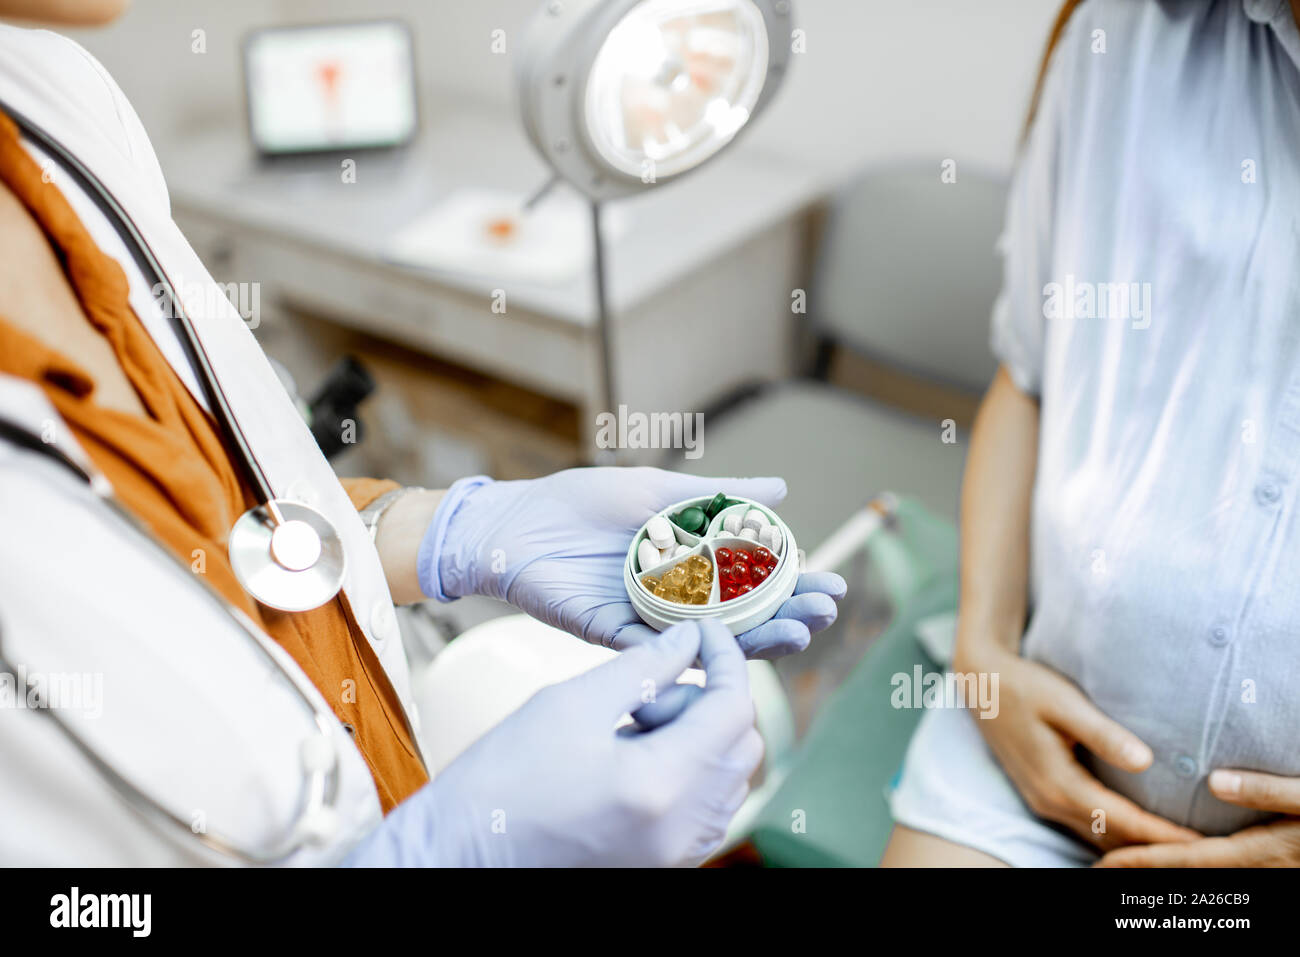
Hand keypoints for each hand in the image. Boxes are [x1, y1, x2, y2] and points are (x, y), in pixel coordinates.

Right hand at [345, 619, 762, 866]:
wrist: (458, 853)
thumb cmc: (501, 780)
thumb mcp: (569, 704)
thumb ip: (641, 668)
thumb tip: (688, 640)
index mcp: (661, 786)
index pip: (733, 710)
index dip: (726, 660)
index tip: (704, 632)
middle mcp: (681, 830)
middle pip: (741, 746)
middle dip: (708, 701)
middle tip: (644, 690)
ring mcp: (676, 855)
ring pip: (727, 778)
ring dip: (698, 736)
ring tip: (629, 726)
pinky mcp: (662, 864)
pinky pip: (705, 808)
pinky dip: (688, 771)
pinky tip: (632, 758)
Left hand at [420, 467, 845, 658]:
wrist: (518, 522)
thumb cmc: (583, 503)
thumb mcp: (660, 492)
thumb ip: (718, 497)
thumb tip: (783, 490)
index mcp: (691, 569)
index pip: (756, 585)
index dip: (794, 588)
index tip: (834, 587)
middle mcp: (677, 601)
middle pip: (744, 620)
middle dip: (788, 618)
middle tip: (824, 615)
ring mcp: (648, 623)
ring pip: (710, 643)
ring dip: (755, 642)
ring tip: (797, 635)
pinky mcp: (612, 636)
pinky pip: (656, 651)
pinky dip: (689, 653)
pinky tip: (725, 648)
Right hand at [953, 641, 1200, 851]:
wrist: (981, 683)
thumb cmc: (1024, 686)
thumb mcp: (1064, 702)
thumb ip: (1102, 733)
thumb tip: (1146, 761)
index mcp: (1059, 783)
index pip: (1122, 821)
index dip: (1162, 835)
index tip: (1200, 844)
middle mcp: (1050, 801)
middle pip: (1112, 839)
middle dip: (1154, 849)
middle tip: (1202, 853)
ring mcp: (1043, 801)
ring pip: (1097, 837)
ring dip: (1134, 844)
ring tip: (1177, 846)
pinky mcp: (1042, 794)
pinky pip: (1085, 826)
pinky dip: (1114, 833)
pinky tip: (1137, 829)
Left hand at [1097, 770, 1299, 866]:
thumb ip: (1265, 790)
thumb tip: (1215, 782)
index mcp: (1260, 851)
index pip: (1189, 859)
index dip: (1146, 861)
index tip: (1108, 862)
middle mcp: (1259, 867)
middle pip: (1190, 873)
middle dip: (1145, 871)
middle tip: (1103, 868)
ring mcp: (1268, 869)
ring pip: (1206, 875)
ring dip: (1166, 871)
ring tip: (1126, 863)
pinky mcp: (1274, 864)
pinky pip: (1225, 871)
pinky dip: (1190, 866)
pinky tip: (1177, 857)